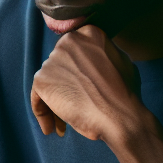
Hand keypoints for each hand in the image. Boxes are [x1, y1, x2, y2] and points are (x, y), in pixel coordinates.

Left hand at [31, 24, 142, 140]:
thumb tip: (92, 57)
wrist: (120, 115)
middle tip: (72, 108)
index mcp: (89, 33)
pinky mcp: (41, 79)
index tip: (80, 89)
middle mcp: (68, 42)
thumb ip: (101, 54)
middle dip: (63, 88)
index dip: (75, 74)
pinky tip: (51, 128)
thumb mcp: (121, 61)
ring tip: (63, 125)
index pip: (73, 53)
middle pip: (58, 67)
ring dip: (54, 103)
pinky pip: (37, 97)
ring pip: (48, 82)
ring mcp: (53, 60)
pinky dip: (42, 113)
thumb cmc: (125, 94)